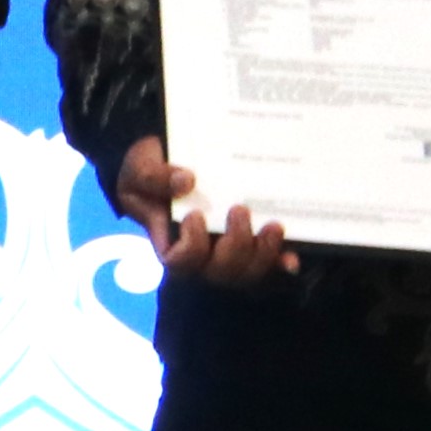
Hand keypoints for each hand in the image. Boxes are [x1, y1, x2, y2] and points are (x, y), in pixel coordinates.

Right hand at [114, 137, 301, 291]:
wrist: (170, 156)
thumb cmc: (149, 167)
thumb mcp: (139, 167)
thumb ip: (154, 177)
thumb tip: (187, 182)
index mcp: (169, 240)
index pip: (179, 262)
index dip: (192, 247)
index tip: (195, 215)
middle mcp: (200, 253)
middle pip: (219, 273)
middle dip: (235, 248)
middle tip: (239, 211)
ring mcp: (226, 250)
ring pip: (247, 274)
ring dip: (263, 255)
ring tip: (272, 227)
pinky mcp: (250, 242)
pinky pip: (267, 264)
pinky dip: (280, 263)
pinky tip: (291, 258)